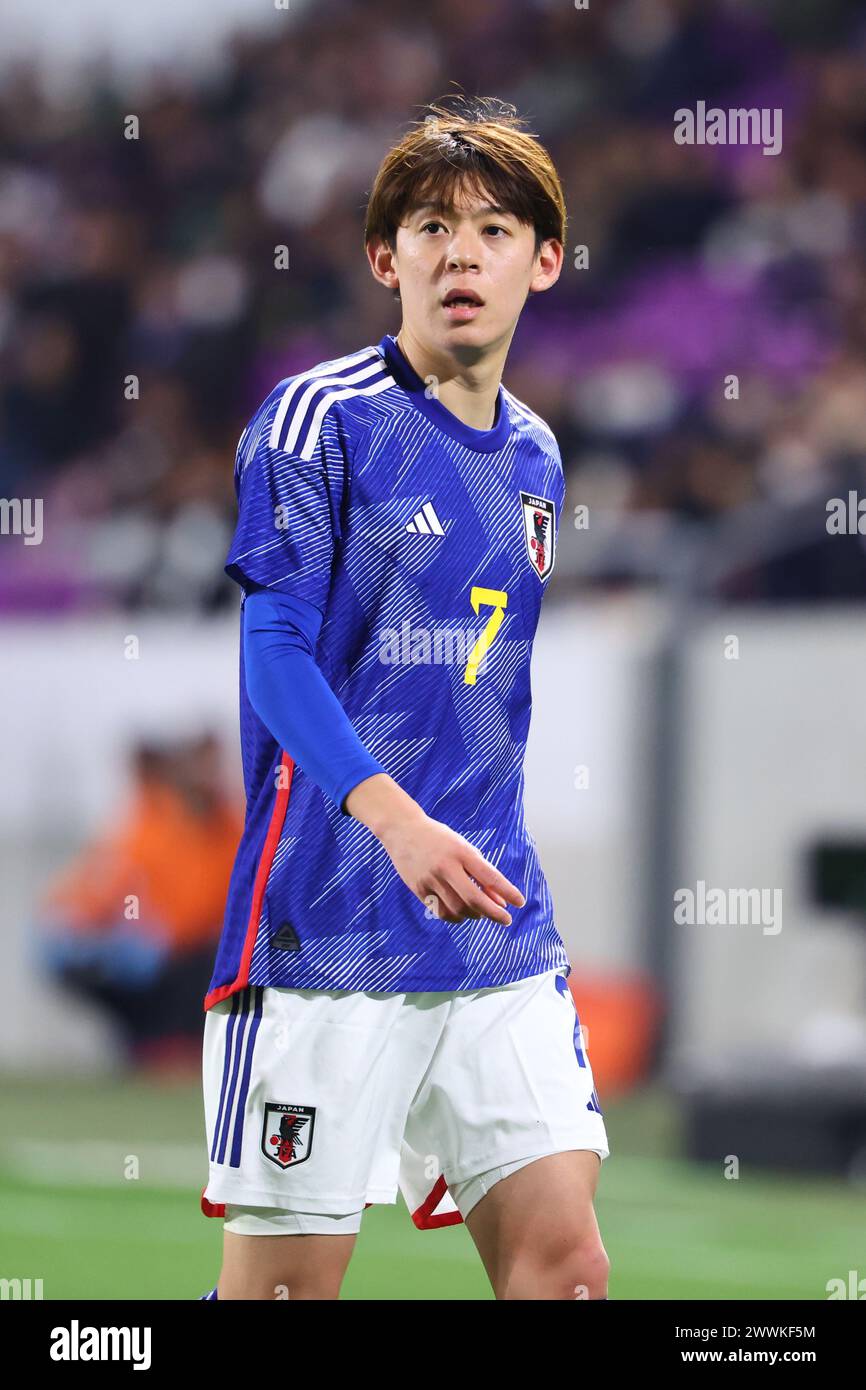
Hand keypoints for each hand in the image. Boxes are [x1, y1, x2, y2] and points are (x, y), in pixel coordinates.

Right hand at [378, 810, 524, 925]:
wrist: (403, 830)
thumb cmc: (440, 839)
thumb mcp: (463, 848)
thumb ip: (481, 873)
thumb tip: (499, 900)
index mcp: (461, 852)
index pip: (490, 876)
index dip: (507, 892)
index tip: (519, 902)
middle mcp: (446, 866)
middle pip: (474, 899)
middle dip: (494, 913)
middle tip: (506, 920)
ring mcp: (430, 879)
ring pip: (458, 909)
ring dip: (475, 915)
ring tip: (481, 912)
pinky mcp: (419, 889)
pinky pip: (442, 912)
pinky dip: (456, 917)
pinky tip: (462, 914)